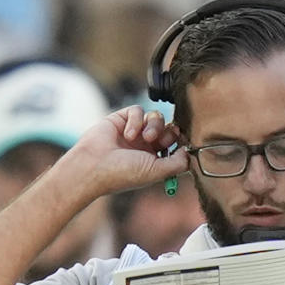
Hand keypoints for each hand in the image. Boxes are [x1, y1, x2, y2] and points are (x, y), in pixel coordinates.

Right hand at [64, 106, 187, 198]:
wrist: (94, 165)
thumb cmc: (123, 173)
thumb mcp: (156, 172)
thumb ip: (177, 163)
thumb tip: (190, 152)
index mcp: (155, 161)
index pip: (176, 146)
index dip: (181, 142)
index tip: (184, 141)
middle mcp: (146, 146)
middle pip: (169, 129)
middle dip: (169, 133)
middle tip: (162, 140)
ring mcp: (135, 132)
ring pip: (156, 117)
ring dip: (154, 126)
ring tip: (145, 138)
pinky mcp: (122, 118)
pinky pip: (138, 110)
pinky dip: (136, 120)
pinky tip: (128, 134)